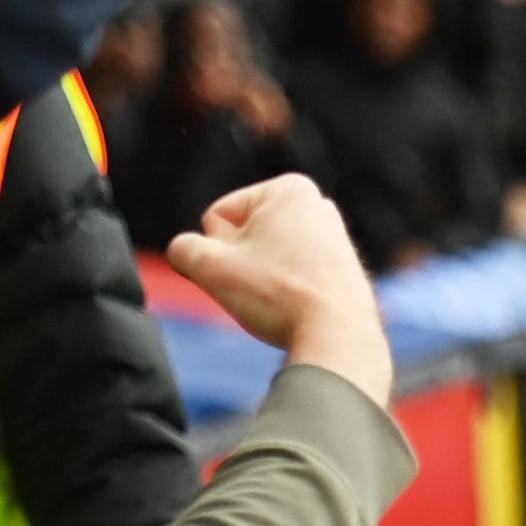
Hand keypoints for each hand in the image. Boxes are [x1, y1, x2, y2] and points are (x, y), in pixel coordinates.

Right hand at [170, 173, 391, 403]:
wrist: (339, 337)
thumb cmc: (279, 296)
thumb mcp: (211, 268)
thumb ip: (183, 250)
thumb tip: (185, 251)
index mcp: (288, 188)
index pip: (218, 217)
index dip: (219, 251)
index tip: (249, 271)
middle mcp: (316, 204)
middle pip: (244, 235)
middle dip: (243, 264)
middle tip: (266, 288)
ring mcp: (334, 236)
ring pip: (267, 259)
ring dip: (263, 280)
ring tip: (284, 299)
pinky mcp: (342, 268)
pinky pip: (292, 277)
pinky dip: (288, 293)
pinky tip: (301, 308)